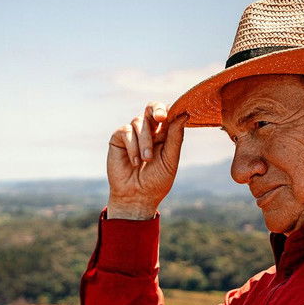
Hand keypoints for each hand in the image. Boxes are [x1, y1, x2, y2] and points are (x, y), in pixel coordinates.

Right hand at [106, 102, 186, 219]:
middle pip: (152, 108)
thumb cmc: (156, 181)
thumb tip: (184, 114)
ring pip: (139, 122)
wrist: (137, 196)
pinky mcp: (119, 139)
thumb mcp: (170, 159)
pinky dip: (132, 147)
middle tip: (160, 117)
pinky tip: (134, 161)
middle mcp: (149, 131)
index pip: (168, 114)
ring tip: (146, 160)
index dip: (171, 109)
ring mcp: (133, 134)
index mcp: (164, 134)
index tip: (175, 114)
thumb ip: (175, 137)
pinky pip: (126, 131)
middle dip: (157, 109)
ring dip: (144, 142)